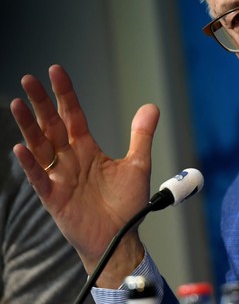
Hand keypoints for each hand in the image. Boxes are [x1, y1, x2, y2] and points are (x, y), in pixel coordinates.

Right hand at [10, 64, 156, 287]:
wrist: (121, 238)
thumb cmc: (126, 204)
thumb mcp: (138, 164)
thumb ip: (141, 135)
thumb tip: (150, 106)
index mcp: (87, 149)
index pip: (72, 115)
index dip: (65, 94)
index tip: (55, 71)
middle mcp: (70, 160)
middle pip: (51, 125)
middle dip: (41, 103)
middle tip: (29, 79)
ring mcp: (60, 177)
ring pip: (40, 147)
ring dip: (28, 127)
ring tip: (17, 104)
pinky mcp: (54, 198)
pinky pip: (39, 179)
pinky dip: (30, 164)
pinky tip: (22, 148)